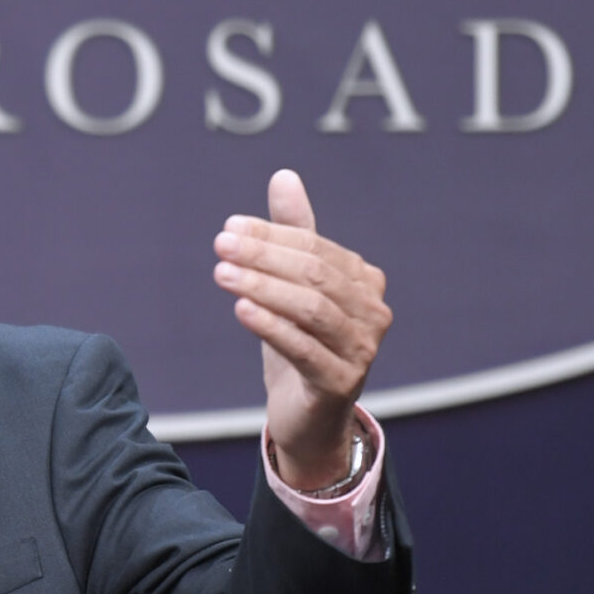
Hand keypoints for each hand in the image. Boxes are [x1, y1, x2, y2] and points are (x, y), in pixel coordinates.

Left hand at [211, 170, 390, 489]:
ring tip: (222, 274)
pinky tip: (241, 309)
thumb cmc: (300, 343)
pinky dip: (272, 326)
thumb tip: (284, 176)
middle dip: (265, 256)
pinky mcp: (342, 384)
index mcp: (365, 282)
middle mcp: (373, 314)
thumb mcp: (292, 287)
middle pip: (315, 275)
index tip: (230, 227)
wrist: (308, 418)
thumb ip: (292, 233)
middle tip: (221, 245)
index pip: (316, 248)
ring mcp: (363, 351)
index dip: (272, 235)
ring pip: (311, 309)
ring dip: (263, 287)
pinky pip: (305, 349)